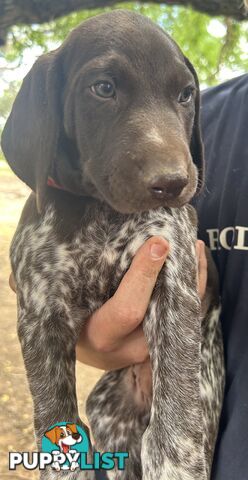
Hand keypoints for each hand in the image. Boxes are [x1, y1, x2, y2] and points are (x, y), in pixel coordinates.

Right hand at [9, 238, 206, 370]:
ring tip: (195, 247)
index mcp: (98, 336)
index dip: (144, 276)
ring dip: (192, 283)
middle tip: (186, 243)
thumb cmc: (66, 320)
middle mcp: (127, 347)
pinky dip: (193, 291)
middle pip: (163, 315)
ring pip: (180, 317)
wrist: (86, 348)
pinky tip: (194, 264)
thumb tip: (13, 279)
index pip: (128, 310)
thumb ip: (36, 292)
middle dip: (178, 280)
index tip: (158, 243)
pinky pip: (184, 317)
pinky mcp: (160, 341)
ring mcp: (148, 346)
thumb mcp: (52, 308)